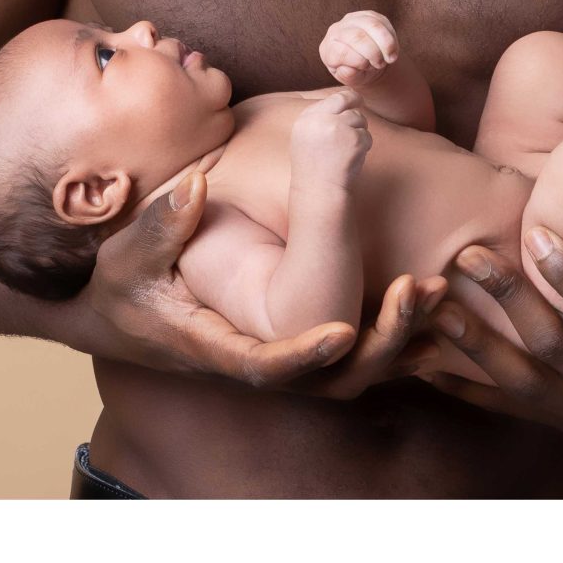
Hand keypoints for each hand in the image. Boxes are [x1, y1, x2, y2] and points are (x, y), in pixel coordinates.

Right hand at [55, 171, 437, 395]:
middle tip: (415, 294)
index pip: (265, 366)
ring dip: (400, 337)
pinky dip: (398, 336)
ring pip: (354, 370)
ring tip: (439, 293)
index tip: (343, 332)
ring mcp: (282, 357)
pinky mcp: (298, 343)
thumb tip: (199, 184)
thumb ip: (163, 224)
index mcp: (215, 347)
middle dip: (379, 344)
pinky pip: (358, 355)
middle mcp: (257, 360)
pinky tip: (440, 307)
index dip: (306, 356)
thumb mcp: (129, 256)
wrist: (123, 318)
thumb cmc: (124, 287)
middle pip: (329, 377)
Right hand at [291, 89, 373, 184]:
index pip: (331, 98)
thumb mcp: (305, 137)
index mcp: (306, 119)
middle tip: (361, 102)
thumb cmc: (314, 167)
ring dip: (359, 131)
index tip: (351, 99)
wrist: (319, 190)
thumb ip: (318, 119)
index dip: (344, 98)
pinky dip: (364, 146)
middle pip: (345, 99)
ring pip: (359, 118)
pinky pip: (366, 135)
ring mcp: (337, 127)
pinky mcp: (354, 139)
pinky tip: (352, 157)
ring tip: (347, 149)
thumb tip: (341, 100)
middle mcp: (320, 119)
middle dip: (356, 100)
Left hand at [320, 10, 400, 85]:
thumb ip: (348, 76)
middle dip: (375, 53)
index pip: (342, 52)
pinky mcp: (367, 15)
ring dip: (386, 44)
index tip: (369, 68)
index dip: (361, 62)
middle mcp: (335, 31)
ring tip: (390, 57)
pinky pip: (382, 22)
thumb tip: (346, 69)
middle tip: (381, 64)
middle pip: (357, 37)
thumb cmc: (357, 73)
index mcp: (328, 49)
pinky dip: (391, 37)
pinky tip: (391, 48)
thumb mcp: (352, 80)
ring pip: (372, 25)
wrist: (368, 63)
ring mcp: (351, 20)